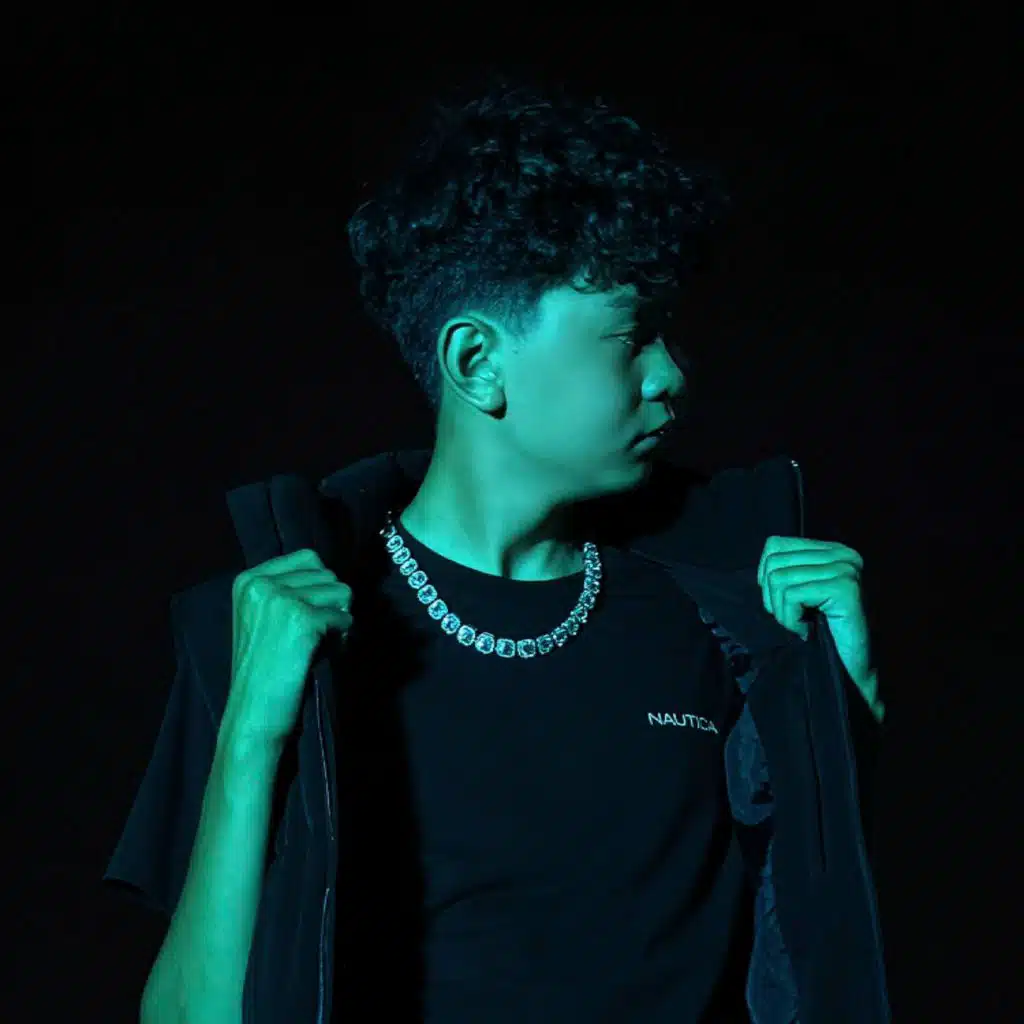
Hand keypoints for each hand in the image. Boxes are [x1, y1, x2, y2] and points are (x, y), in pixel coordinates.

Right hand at [225, 548, 353, 750]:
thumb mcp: (263, 618)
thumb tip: (335, 578)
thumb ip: (288, 591)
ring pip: (342, 592)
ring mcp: (280, 598)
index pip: (309, 558)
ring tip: (318, 646)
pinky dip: (343, 638)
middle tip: (316, 637)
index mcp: (249, 579)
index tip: (309, 617)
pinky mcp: (302, 618)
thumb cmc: (264, 669)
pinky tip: (323, 655)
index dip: (321, 587)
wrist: (253, 712)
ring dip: (339, 620)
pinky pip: (346, 617)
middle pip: (329, 574)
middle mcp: (262, 582)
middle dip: (332, 605)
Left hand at [758, 536, 882, 720]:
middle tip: (794, 619)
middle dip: (773, 598)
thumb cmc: (821, 636)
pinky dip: (791, 619)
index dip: (767, 578)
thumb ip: (786, 572)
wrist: (849, 673)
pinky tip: (807, 631)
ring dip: (783, 611)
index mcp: (832, 550)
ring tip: (803, 625)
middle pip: (774, 562)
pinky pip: (791, 595)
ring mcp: (846, 569)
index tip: (784, 604)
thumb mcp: (801, 596)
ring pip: (779, 578)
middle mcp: (843, 554)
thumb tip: (762, 566)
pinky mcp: (845, 588)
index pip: (775, 546)